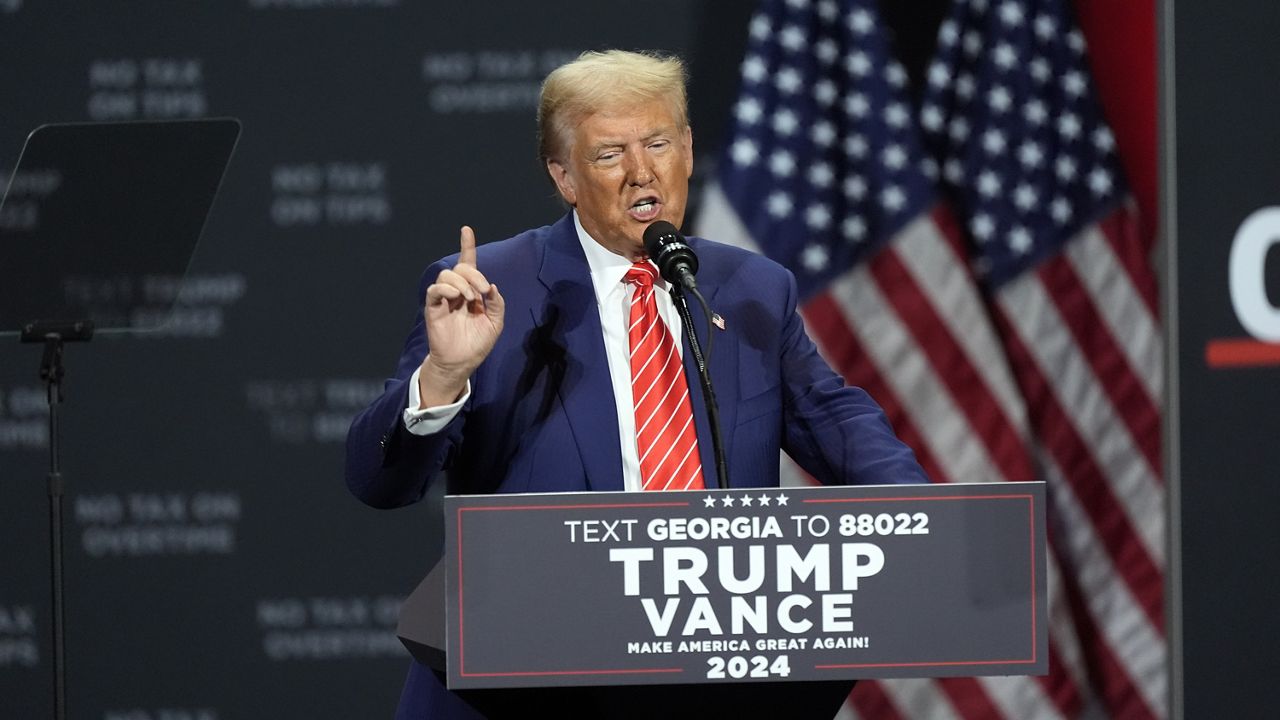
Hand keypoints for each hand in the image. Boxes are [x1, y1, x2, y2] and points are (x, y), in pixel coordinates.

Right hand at [418, 226, 504, 406]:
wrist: (462, 362)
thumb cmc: (478, 343)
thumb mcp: (496, 323)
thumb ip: (497, 304)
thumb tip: (492, 287)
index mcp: (472, 292)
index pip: (468, 264)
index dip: (467, 246)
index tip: (466, 230)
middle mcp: (457, 291)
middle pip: (460, 267)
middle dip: (474, 274)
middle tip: (483, 291)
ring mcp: (444, 299)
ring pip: (447, 275)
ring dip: (462, 283)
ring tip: (469, 299)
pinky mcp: (433, 308)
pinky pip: (435, 290)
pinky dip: (446, 289)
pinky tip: (456, 297)